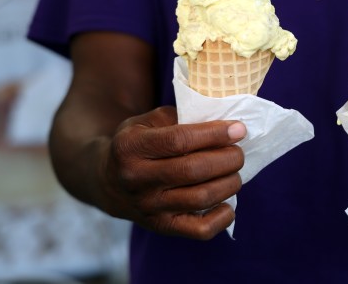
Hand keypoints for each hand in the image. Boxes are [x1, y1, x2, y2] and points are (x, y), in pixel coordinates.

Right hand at [98, 106, 245, 239]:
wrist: (108, 182)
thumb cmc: (138, 144)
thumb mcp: (147, 122)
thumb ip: (180, 117)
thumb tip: (222, 124)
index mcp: (131, 147)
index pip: (180, 140)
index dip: (214, 134)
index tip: (238, 129)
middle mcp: (137, 179)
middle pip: (194, 170)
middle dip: (227, 159)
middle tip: (239, 152)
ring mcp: (149, 207)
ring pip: (201, 198)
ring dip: (229, 183)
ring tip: (235, 171)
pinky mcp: (162, 227)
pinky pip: (200, 231)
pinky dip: (222, 218)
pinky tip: (228, 202)